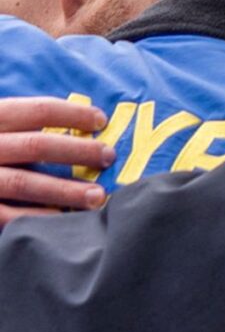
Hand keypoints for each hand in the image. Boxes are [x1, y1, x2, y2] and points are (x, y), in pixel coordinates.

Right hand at [0, 97, 113, 222]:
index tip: (101, 120)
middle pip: (36, 146)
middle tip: (108, 156)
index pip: (35, 111)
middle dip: (77, 151)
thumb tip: (82, 122)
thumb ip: (23, 124)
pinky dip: (39, 218)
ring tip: (99, 195)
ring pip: (25, 183)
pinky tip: (64, 220)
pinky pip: (9, 216)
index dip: (72, 113)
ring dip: (66, 190)